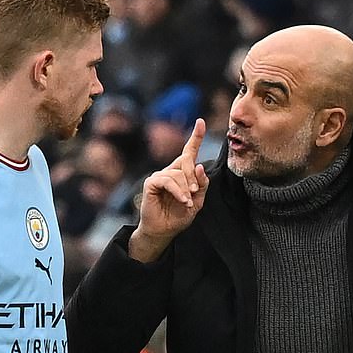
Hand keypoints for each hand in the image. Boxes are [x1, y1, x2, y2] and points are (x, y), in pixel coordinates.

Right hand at [130, 119, 209, 261]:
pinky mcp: (151, 182)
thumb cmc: (179, 216)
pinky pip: (167, 180)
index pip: (189, 152)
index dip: (195, 137)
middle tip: (194, 192)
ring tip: (187, 202)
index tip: (201, 121)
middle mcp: (170, 171)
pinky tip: (182, 201)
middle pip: (187, 160)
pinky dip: (177, 191)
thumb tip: (200, 166)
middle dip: (194, 176)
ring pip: (178, 173)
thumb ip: (202, 185)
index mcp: (182, 173)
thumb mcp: (198, 201)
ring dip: (186, 189)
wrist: (164, 231)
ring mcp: (160, 175)